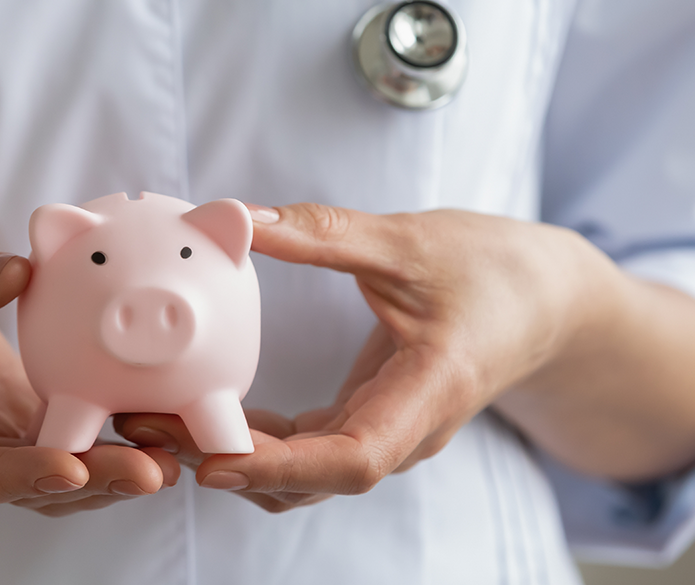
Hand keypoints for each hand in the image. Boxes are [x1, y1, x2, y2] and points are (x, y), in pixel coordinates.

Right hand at [0, 228, 177, 515]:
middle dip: (86, 485)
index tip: (70, 466)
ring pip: (46, 472)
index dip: (14, 478)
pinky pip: (57, 435)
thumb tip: (19, 268)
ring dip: (106, 473)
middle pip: (19, 487)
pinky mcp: (7, 411)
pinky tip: (152, 421)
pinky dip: (102, 437)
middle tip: (152, 471)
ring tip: (169, 458)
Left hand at [120, 204, 609, 510]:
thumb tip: (244, 216)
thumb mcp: (413, 242)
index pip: (353, 459)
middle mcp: (404, 432)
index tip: (214, 460)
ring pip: (299, 473)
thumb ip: (327, 235)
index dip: (281, 466)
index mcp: (430, 396)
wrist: (549, 301)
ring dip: (229, 453)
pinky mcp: (367, 419)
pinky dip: (251, 436)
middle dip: (226, 461)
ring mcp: (384, 432)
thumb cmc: (497, 272)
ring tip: (155, 418)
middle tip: (146, 425)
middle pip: (309, 478)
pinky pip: (303, 446)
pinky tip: (203, 405)